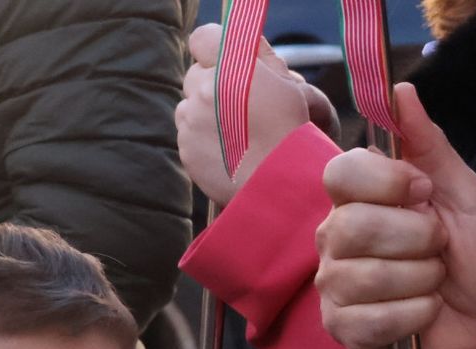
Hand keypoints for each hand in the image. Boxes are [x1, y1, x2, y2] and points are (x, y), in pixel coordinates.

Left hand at [176, 23, 338, 205]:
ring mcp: (191, 121)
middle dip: (210, 84)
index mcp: (230, 67)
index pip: (203, 39)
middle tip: (236, 102)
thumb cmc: (290, 131)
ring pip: (188, 106)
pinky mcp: (185, 148)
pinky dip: (201, 139)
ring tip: (235, 131)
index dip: (213, 49)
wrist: (279, 183)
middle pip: (194, 75)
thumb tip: (238, 44)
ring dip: (204, 113)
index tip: (224, 61)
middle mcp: (204, 91)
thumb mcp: (286, 83)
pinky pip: (187, 134)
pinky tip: (227, 150)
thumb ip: (259, 57)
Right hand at [314, 84, 475, 348]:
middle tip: (437, 248)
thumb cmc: (473, 255)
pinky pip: (375, 319)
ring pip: (367, 276)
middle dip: (416, 238)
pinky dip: (417, 315)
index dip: (387, 182)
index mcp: (358, 199)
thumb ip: (429, 144)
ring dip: (422, 280)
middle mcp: (335, 240)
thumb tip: (401, 91)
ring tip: (433, 283)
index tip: (423, 193)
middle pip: (353, 226)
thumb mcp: (463, 192)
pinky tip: (425, 314)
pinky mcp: (344, 331)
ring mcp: (335, 288)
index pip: (340, 173)